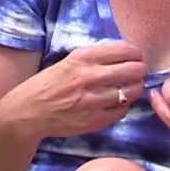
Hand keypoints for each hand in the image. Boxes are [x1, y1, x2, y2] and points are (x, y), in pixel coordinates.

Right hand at [0, 41, 146, 139]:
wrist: (28, 112)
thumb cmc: (46, 84)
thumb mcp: (67, 62)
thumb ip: (92, 59)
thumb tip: (121, 57)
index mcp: (83, 57)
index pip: (125, 50)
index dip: (135, 53)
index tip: (135, 57)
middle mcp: (91, 76)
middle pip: (135, 70)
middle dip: (140, 70)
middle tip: (137, 72)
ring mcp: (95, 100)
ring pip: (132, 91)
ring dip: (134, 89)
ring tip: (129, 88)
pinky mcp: (96, 120)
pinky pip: (123, 111)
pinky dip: (123, 106)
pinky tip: (116, 103)